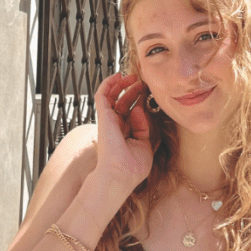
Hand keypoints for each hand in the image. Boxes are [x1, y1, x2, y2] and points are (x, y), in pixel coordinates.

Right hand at [92, 73, 154, 192]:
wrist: (121, 174)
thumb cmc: (132, 168)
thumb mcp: (145, 145)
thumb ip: (144, 127)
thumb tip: (140, 109)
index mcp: (125, 134)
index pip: (130, 114)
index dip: (138, 102)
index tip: (149, 94)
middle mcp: (115, 127)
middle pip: (121, 103)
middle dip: (131, 91)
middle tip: (142, 82)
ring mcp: (108, 121)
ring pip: (111, 97)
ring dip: (121, 85)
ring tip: (132, 76)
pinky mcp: (103, 116)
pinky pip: (102, 95)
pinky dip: (108, 84)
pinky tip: (118, 76)